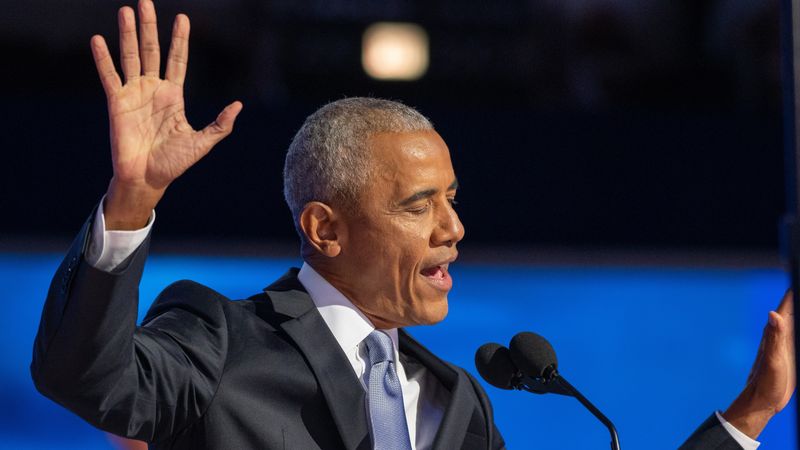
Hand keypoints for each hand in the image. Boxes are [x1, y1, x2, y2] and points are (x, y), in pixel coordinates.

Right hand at [91, 0, 241, 228]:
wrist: (147, 179)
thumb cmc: (174, 163)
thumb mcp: (202, 143)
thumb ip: (220, 125)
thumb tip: (239, 105)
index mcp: (173, 95)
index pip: (177, 60)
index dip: (180, 40)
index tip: (183, 18)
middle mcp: (153, 89)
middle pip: (151, 51)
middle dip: (150, 27)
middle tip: (146, 2)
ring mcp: (134, 94)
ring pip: (130, 57)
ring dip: (128, 34)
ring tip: (126, 11)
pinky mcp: (117, 104)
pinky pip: (110, 77)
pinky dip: (103, 59)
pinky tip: (98, 39)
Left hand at [722, 290, 794, 438]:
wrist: (761, 400)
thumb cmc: (766, 383)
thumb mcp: (773, 360)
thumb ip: (775, 337)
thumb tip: (773, 314)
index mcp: (775, 332)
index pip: (787, 305)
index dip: (795, 291)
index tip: (799, 274)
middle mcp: (779, 334)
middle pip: (793, 309)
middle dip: (799, 297)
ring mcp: (784, 343)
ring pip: (795, 321)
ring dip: (799, 310)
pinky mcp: (789, 353)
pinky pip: (797, 334)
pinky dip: (799, 325)